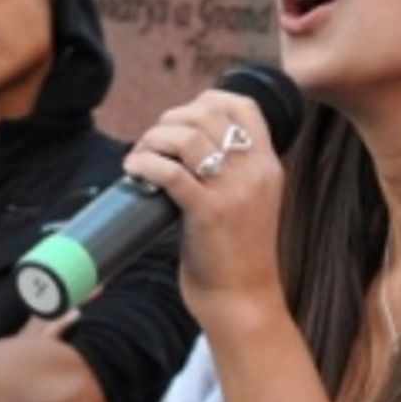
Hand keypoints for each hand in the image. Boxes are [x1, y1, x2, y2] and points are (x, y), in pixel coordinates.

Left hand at [121, 88, 287, 331]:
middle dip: (170, 119)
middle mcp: (254, 172)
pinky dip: (145, 164)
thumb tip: (188, 151)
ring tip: (140, 156)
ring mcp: (233, 192)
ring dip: (153, 139)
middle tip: (153, 142)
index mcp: (268, 166)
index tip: (183, 117)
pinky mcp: (208, 213)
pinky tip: (133, 169)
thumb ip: (234, 176)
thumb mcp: (251, 205)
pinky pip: (170, 172)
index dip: (207, 100)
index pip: (244, 106)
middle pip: (207, 114)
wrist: (243, 301)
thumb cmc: (238, 257)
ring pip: (186, 137)